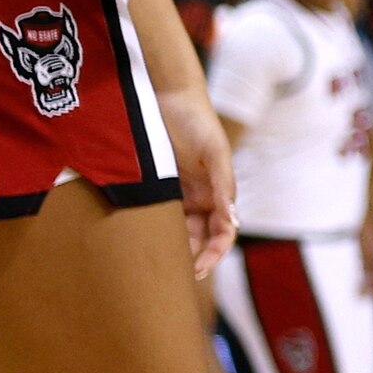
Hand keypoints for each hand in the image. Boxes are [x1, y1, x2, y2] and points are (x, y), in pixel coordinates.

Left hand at [165, 93, 231, 282]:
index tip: (198, 269)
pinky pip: (155, 215)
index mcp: (219, 192)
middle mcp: (200, 196)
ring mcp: (177, 193)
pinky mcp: (155, 186)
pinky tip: (139, 243)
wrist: (167, 95)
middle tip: (172, 277)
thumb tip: (232, 220)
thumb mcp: (213, 152)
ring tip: (155, 266)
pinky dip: (151, 231)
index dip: (215, 253)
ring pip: (178, 230)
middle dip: (192, 258)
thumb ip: (223, 184)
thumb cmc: (196, 120)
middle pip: (200, 238)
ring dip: (172, 248)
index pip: (224, 232)